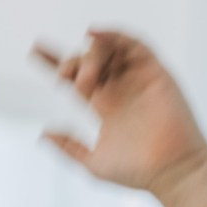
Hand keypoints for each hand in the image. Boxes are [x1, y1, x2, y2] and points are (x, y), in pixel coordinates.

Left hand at [32, 31, 206, 206]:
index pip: (76, 78)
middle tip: (63, 78)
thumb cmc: (136, 172)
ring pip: (109, 50)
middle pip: (89, 61)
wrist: (171, 172)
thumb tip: (44, 134)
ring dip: (90, 55)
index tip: (35, 52)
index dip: (55, 63)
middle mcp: (121, 89)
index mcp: (105, 105)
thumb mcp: (92, 162)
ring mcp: (138, 79)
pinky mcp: (156, 73)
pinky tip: (94, 34)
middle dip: (72, 63)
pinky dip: (114, 35)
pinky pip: (135, 45)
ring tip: (83, 76)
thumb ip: (68, 147)